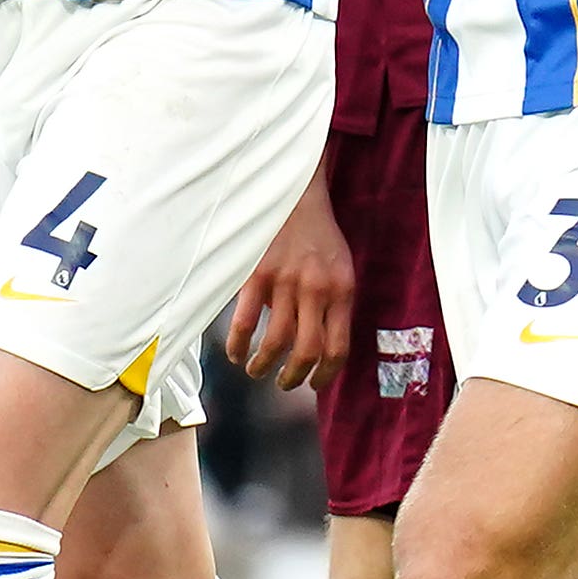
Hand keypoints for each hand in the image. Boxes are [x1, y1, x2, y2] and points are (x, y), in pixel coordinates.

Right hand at [219, 177, 354, 392]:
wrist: (294, 194)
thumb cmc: (317, 235)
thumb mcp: (340, 268)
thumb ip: (333, 303)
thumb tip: (321, 346)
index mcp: (341, 291)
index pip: (338, 348)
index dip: (325, 375)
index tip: (314, 383)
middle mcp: (316, 290)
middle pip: (306, 352)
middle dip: (293, 377)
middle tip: (284, 383)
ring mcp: (285, 283)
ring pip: (274, 342)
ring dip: (263, 366)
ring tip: (257, 370)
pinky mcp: (256, 276)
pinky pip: (245, 322)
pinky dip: (238, 345)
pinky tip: (236, 352)